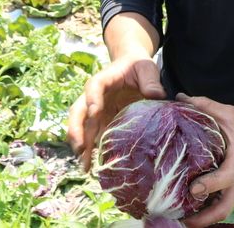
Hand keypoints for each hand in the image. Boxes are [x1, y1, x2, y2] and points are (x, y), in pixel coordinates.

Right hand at [67, 54, 165, 170]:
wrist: (131, 66)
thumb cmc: (138, 66)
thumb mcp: (146, 68)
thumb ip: (150, 81)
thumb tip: (157, 96)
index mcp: (103, 79)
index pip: (94, 87)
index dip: (92, 98)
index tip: (95, 111)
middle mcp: (94, 96)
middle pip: (78, 111)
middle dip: (77, 130)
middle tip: (80, 148)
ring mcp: (96, 110)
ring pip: (83, 127)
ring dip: (82, 146)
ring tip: (85, 166)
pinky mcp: (102, 120)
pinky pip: (94, 135)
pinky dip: (92, 150)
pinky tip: (93, 166)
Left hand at [176, 93, 233, 227]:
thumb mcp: (229, 113)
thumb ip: (205, 106)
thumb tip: (180, 99)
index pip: (226, 178)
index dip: (210, 185)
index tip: (193, 189)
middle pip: (225, 208)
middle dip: (204, 219)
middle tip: (182, 221)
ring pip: (223, 211)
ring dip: (204, 220)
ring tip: (180, 220)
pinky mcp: (233, 188)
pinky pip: (221, 205)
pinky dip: (207, 212)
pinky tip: (188, 211)